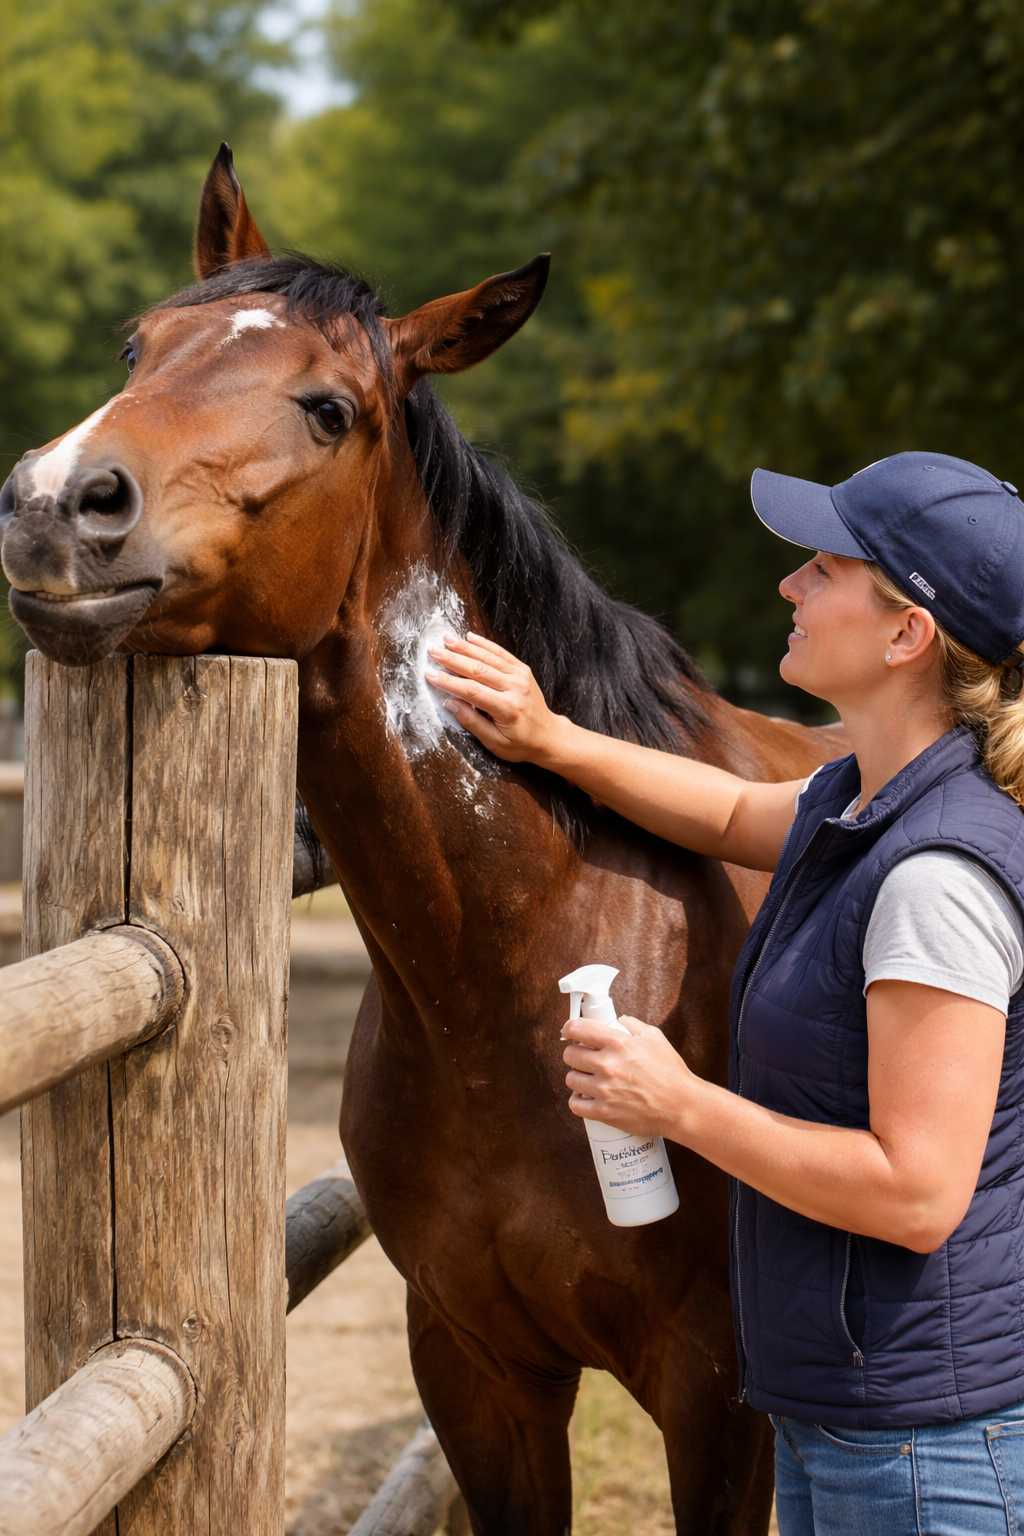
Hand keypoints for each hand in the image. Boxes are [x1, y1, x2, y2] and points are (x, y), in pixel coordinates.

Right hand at [424, 631, 566, 764]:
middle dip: (453, 659)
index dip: (449, 682)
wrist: (549, 736)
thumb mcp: (495, 743)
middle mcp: (515, 689)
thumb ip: (472, 722)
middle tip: (433, 651)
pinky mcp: (523, 671)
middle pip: (478, 670)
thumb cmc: (520, 744)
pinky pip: (501, 654)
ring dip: (465, 647)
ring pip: (488, 658)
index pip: (472, 691)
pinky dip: (485, 644)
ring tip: (446, 639)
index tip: (430, 675)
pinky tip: (470, 637)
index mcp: (507, 709)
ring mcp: (521, 677)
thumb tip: (449, 703)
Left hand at [561, 1015, 697, 1139]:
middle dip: (574, 1053)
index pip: (578, 1029)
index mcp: (618, 1043)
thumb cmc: (670, 1072)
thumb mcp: (655, 1037)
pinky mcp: (604, 1112)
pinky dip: (578, 1100)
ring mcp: (604, 1090)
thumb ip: (633, 1024)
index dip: (569, 1029)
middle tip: (583, 1057)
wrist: (681, 1106)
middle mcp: (608, 1065)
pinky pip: (576, 1105)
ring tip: (588, 1078)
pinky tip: (586, 1097)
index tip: (569, 1032)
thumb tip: (618, 1020)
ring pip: (570, 1079)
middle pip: (569, 1055)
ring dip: (577, 1077)